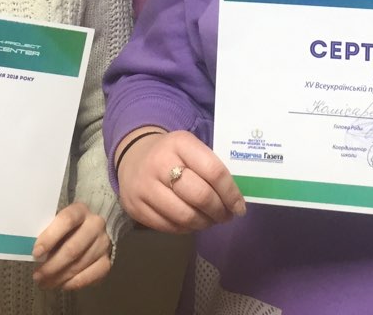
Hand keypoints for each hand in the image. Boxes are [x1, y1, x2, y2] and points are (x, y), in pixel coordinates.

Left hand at [32, 202, 110, 289]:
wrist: (92, 229)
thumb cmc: (66, 227)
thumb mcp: (57, 222)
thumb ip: (47, 233)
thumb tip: (35, 254)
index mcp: (80, 210)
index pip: (66, 221)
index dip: (50, 237)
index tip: (36, 253)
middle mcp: (95, 225)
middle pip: (73, 248)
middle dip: (52, 265)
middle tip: (37, 276)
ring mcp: (103, 243)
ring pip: (80, 264)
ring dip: (59, 277)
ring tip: (45, 283)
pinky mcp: (107, 261)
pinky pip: (91, 276)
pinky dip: (74, 283)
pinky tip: (62, 285)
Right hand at [115, 129, 244, 233]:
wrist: (133, 156)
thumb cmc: (172, 154)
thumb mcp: (190, 148)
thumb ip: (211, 167)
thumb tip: (235, 200)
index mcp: (180, 143)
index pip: (214, 171)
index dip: (231, 193)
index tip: (239, 206)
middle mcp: (159, 162)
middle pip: (200, 196)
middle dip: (219, 211)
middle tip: (226, 216)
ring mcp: (144, 186)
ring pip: (184, 216)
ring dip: (204, 223)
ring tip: (211, 220)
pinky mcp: (134, 206)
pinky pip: (168, 226)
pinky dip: (186, 229)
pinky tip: (192, 222)